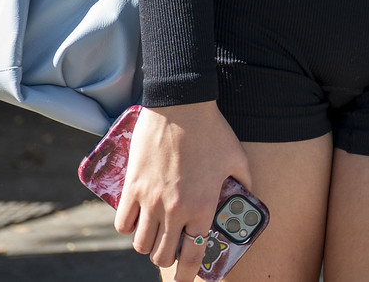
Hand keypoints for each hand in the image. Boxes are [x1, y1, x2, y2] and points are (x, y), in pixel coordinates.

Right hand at [114, 102, 252, 280]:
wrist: (181, 104)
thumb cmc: (213, 131)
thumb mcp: (238, 159)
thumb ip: (243, 185)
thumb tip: (246, 199)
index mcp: (203, 206)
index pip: (193, 256)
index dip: (189, 275)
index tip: (187, 280)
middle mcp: (175, 209)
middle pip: (162, 255)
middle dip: (167, 258)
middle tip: (172, 249)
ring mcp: (150, 200)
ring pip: (140, 244)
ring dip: (147, 244)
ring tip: (154, 234)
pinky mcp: (132, 187)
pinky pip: (121, 223)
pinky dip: (127, 228)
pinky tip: (136, 220)